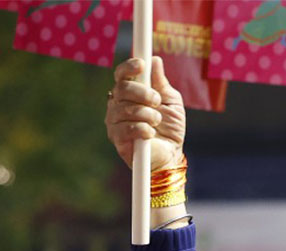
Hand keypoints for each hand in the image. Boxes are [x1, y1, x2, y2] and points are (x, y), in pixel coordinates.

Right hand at [106, 56, 185, 171]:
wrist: (170, 154)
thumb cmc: (170, 127)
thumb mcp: (170, 101)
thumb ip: (161, 83)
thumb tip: (155, 60)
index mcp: (130, 92)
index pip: (122, 74)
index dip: (129, 67)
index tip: (142, 65)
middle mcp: (118, 103)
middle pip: (122, 88)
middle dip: (143, 93)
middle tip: (157, 102)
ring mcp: (114, 121)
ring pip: (126, 108)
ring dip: (147, 114)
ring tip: (156, 122)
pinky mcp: (116, 138)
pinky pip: (127, 127)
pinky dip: (143, 129)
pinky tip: (150, 134)